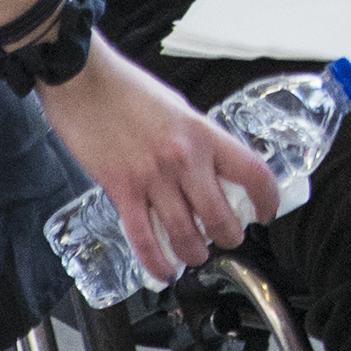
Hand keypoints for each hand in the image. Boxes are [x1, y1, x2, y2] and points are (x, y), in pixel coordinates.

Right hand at [36, 40, 280, 282]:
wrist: (83, 79)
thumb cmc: (129, 90)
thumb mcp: (179, 110)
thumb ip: (196, 141)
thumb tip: (208, 167)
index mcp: (204, 134)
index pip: (253, 172)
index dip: (267, 199)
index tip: (266, 212)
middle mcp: (184, 158)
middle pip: (220, 215)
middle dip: (229, 237)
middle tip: (227, 240)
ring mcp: (152, 177)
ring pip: (185, 233)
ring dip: (194, 253)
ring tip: (195, 256)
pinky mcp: (120, 190)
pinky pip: (143, 237)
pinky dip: (156, 261)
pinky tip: (163, 271)